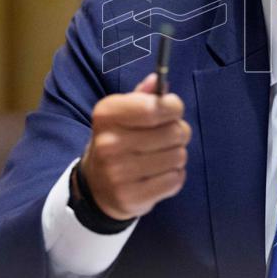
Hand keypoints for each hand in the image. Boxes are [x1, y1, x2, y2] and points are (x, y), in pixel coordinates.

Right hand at [80, 73, 189, 220]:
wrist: (97, 186)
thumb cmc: (118, 140)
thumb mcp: (123, 113)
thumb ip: (143, 96)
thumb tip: (158, 80)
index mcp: (106, 114)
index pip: (155, 107)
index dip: (174, 107)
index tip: (173, 110)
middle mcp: (108, 143)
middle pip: (174, 132)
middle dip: (179, 132)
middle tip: (169, 137)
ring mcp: (117, 173)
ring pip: (178, 156)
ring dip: (177, 155)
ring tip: (162, 156)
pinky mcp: (130, 197)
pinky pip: (175, 180)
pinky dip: (175, 176)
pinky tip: (160, 174)